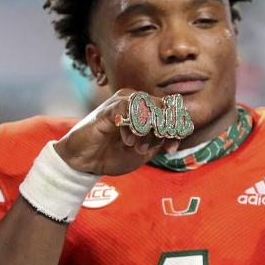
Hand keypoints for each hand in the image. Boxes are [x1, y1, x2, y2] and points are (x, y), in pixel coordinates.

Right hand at [53, 89, 180, 175]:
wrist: (84, 164)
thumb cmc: (111, 155)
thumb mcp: (143, 152)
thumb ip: (161, 140)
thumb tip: (180, 131)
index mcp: (143, 108)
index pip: (169, 110)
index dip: (175, 128)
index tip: (170, 149)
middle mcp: (133, 100)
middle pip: (162, 106)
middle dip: (163, 129)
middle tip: (154, 147)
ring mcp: (120, 102)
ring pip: (147, 106)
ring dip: (147, 130)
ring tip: (138, 147)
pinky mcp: (108, 109)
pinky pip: (128, 109)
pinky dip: (132, 127)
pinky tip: (127, 141)